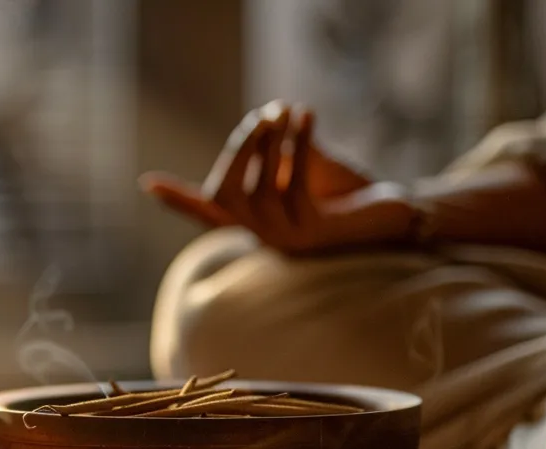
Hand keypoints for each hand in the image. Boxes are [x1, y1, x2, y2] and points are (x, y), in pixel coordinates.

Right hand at [140, 102, 420, 253]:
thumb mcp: (312, 164)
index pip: (208, 213)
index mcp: (258, 224)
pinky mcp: (315, 234)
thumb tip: (267, 118)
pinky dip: (297, 144)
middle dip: (239, 150)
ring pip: (258, 189)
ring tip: (283, 111)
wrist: (398, 216)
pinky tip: (306, 116)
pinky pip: (294, 183)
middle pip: (226, 195)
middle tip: (262, 116)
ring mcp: (289, 240)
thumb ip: (284, 148)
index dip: (178, 200)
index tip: (147, 182)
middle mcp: (267, 238)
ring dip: (269, 143)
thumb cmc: (352, 192)